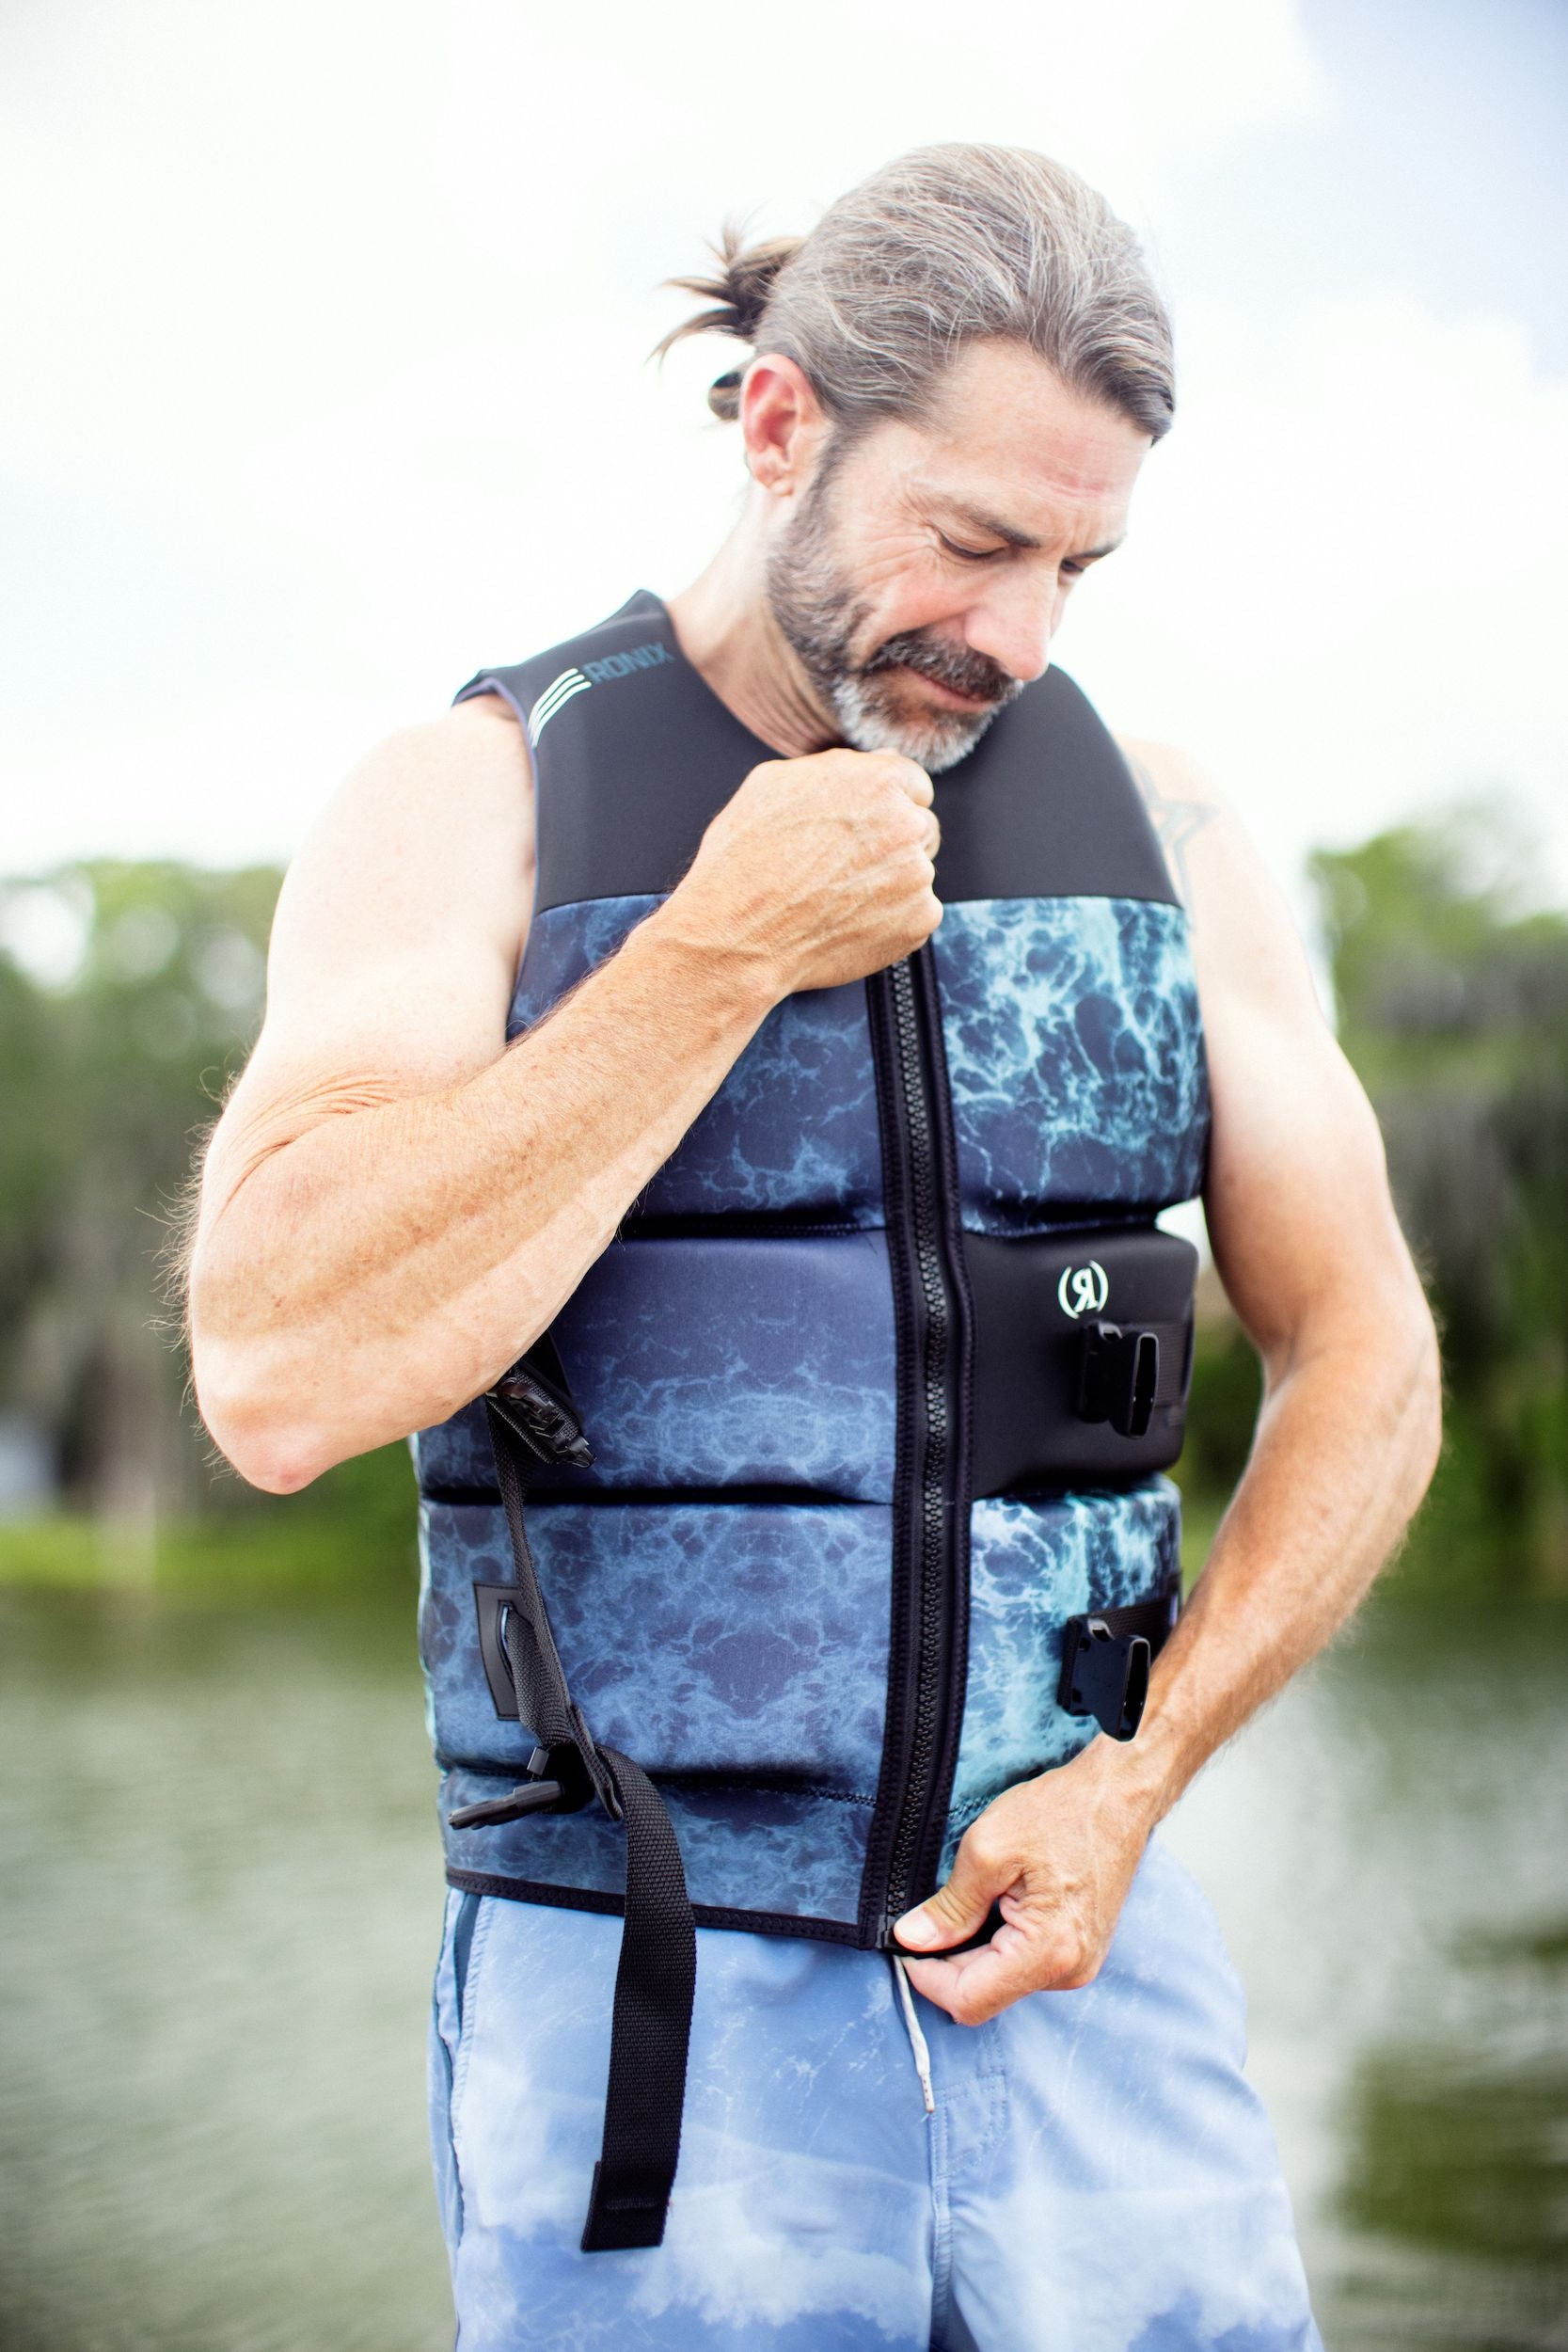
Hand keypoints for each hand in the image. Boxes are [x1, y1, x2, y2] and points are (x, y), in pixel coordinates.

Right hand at [663, 747, 941, 998]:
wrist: (738, 937)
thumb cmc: (744, 861)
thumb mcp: (774, 784)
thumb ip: (838, 768)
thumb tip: (877, 762)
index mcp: (878, 780)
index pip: (913, 784)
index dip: (887, 805)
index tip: (866, 826)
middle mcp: (906, 823)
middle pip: (920, 827)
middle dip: (891, 843)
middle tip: (844, 867)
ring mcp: (917, 875)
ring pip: (916, 872)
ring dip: (889, 882)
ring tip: (837, 897)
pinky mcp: (918, 920)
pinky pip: (916, 913)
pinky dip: (891, 920)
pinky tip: (848, 922)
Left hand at [890, 1742, 1157, 2023]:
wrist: (1119, 1794)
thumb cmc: (1061, 1811)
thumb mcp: (989, 1849)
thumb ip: (950, 1905)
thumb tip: (912, 1938)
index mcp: (1048, 1952)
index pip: (969, 2001)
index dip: (927, 1977)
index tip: (905, 1941)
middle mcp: (1069, 1971)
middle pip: (984, 1995)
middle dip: (947, 1961)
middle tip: (929, 1914)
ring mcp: (1079, 1964)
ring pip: (1001, 1980)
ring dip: (973, 1951)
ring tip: (972, 1899)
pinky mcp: (1080, 1950)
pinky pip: (1024, 1965)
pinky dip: (997, 1943)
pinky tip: (996, 1904)